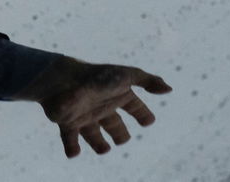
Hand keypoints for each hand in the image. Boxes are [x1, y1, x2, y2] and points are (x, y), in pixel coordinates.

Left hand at [24, 57, 171, 157]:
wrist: (61, 81)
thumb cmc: (95, 77)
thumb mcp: (125, 76)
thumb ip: (148, 80)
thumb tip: (169, 89)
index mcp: (116, 95)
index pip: (135, 107)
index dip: (142, 113)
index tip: (148, 121)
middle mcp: (101, 106)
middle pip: (114, 124)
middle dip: (119, 133)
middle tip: (122, 139)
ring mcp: (84, 115)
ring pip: (93, 134)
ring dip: (98, 143)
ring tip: (105, 149)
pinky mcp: (67, 122)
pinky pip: (69, 139)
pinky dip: (71, 148)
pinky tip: (74, 153)